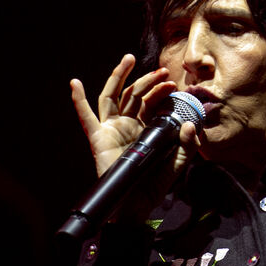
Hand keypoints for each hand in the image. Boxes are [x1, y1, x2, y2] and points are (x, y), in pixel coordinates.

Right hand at [70, 53, 182, 176]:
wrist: (134, 206)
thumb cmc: (152, 186)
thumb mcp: (176, 164)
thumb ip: (186, 145)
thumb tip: (190, 124)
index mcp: (144, 129)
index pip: (151, 102)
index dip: (160, 91)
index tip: (173, 84)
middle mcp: (126, 125)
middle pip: (134, 95)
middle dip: (147, 81)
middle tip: (163, 72)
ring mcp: (111, 129)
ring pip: (113, 96)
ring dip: (119, 76)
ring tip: (129, 58)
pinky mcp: (98, 138)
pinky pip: (86, 117)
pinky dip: (78, 100)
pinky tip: (75, 83)